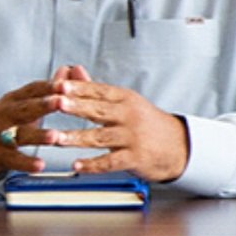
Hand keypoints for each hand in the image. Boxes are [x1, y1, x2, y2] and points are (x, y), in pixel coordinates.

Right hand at [0, 77, 62, 180]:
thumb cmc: (4, 121)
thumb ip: (48, 89)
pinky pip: (13, 159)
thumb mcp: (22, 102)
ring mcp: (0, 134)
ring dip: (38, 135)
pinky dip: (26, 163)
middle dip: (43, 105)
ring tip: (54, 136)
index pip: (33, 90)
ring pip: (20, 134)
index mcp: (14, 99)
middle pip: (25, 108)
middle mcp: (6, 114)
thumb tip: (69, 69)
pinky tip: (39, 165)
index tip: (66, 83)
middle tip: (61, 102)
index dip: (49, 86)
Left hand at [41, 66, 189, 181]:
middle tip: (56, 103)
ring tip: (57, 138)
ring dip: (76, 138)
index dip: (78, 88)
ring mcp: (132, 138)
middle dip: (76, 107)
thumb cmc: (146, 122)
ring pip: (100, 137)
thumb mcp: (124, 101)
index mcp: (124, 99)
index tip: (60, 85)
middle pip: (99, 111)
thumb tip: (73, 70)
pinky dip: (93, 164)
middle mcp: (129, 116)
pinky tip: (77, 164)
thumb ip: (95, 89)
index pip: (99, 91)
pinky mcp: (135, 158)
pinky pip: (111, 162)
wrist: (179, 146)